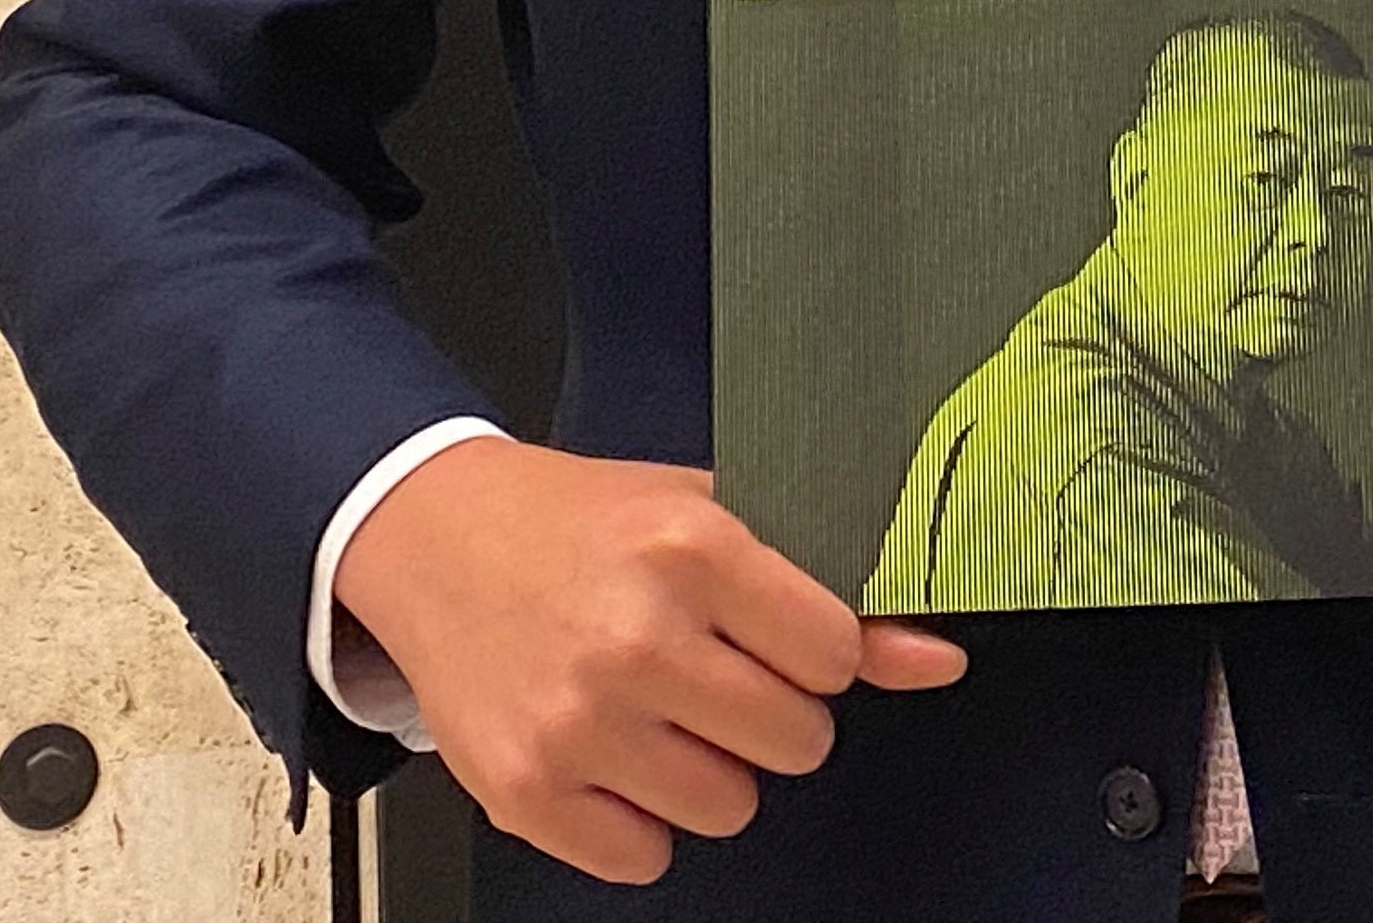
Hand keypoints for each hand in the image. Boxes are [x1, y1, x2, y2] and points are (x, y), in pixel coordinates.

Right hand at [332, 436, 966, 882]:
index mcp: (692, 547)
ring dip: (708, 769)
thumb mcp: (710, 515)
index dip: (816, 652)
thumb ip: (830, 593)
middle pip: (795, 743)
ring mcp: (578, 722)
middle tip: (713, 671)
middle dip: (771, 714)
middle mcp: (636, 638)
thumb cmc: (584, 523)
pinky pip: (645, 857)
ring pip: (728, 808)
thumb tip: (939, 658)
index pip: (836, 656)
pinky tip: (611, 751)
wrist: (433, 537)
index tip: (776, 634)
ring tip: (658, 707)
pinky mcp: (527, 791)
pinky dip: (638, 819)